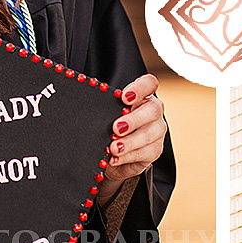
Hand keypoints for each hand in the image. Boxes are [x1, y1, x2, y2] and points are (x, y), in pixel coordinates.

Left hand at [99, 74, 166, 204]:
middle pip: (153, 109)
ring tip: (114, 147)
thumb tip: (86, 104)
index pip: (149, 84)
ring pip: (151, 133)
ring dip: (131, 141)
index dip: (140, 88)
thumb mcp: (104, 116)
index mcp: (141, 97)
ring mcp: (156, 130)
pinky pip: (146, 152)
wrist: (114, 156)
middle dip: (134, 119)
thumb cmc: (109, 130)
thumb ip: (104, 109)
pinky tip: (116, 158)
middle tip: (116, 128)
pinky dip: (128, 156)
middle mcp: (152, 111)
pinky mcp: (155, 150)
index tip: (124, 97)